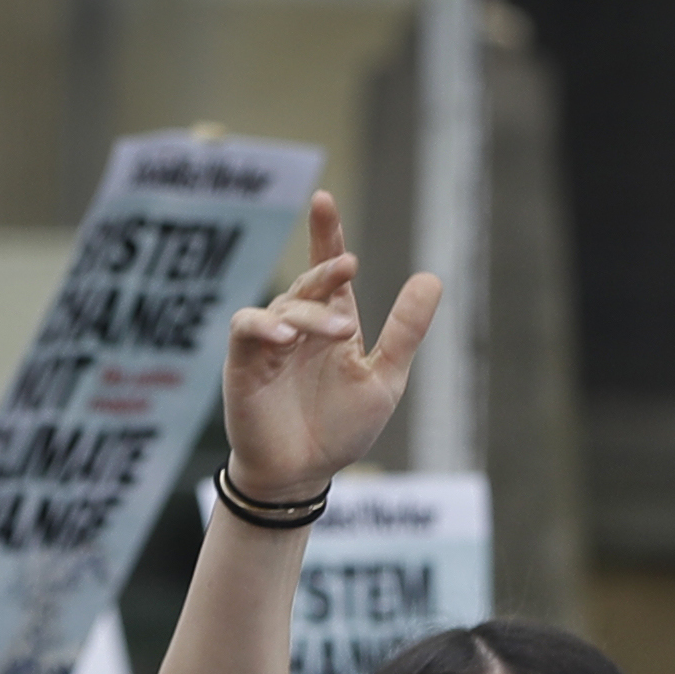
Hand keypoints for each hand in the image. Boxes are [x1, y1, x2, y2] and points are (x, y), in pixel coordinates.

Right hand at [223, 192, 439, 503]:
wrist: (301, 474)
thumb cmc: (339, 429)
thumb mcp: (384, 377)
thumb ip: (405, 330)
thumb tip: (431, 277)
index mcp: (332, 326)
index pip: (329, 272)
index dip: (327, 236)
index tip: (324, 199)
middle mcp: (299, 328)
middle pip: (308, 283)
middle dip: (325, 267)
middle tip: (350, 266)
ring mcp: (268, 345)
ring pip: (283, 306)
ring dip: (310, 311)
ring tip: (339, 332)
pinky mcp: (243, 364)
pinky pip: (247, 330)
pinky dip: (264, 326)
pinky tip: (285, 336)